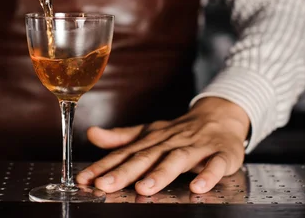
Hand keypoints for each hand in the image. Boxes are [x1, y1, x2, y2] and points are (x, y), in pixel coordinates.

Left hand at [75, 97, 249, 195]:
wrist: (220, 117)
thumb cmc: (179, 132)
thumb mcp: (148, 133)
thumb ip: (120, 138)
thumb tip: (91, 134)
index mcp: (151, 140)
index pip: (124, 154)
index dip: (103, 166)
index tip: (84, 179)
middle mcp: (170, 142)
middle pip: (145, 157)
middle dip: (124, 172)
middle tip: (104, 185)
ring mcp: (196, 147)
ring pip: (176, 160)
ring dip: (160, 174)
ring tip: (143, 188)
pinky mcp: (221, 154)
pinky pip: (215, 164)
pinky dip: (208, 175)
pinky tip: (198, 186)